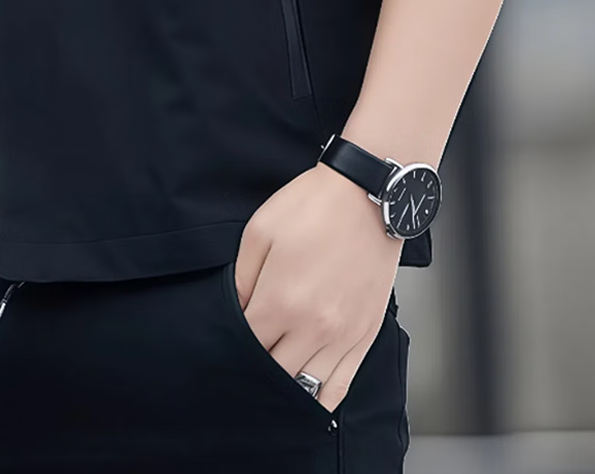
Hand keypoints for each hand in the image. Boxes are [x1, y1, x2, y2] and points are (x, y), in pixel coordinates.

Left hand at [232, 160, 401, 411]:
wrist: (365, 196)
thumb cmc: (312, 208)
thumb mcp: (259, 232)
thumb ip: (241, 278)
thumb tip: (235, 311)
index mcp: (281, 301)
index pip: (248, 344)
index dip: (233, 343)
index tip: (227, 339)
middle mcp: (313, 327)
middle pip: (275, 372)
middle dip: (257, 367)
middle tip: (249, 359)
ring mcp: (343, 336)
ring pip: (308, 388)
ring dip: (288, 386)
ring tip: (276, 377)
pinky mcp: (366, 335)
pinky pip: (342, 386)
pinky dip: (323, 399)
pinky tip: (309, 396)